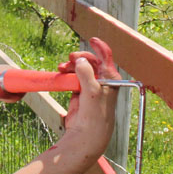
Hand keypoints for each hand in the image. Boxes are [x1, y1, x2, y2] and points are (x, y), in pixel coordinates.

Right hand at [60, 38, 118, 154]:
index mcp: (111, 78)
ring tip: (62, 69)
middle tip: (70, 59)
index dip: (99, 46)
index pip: (106, 57)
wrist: (86, 133)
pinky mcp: (80, 92)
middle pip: (90, 61)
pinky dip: (67, 74)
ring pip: (79, 68)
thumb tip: (81, 60)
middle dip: (79, 59)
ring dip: (70, 66)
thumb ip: (86, 73)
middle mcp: (102, 80)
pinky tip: (62, 74)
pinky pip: (73, 77)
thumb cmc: (95, 115)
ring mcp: (91, 86)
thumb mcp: (92, 91)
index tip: (92, 39)